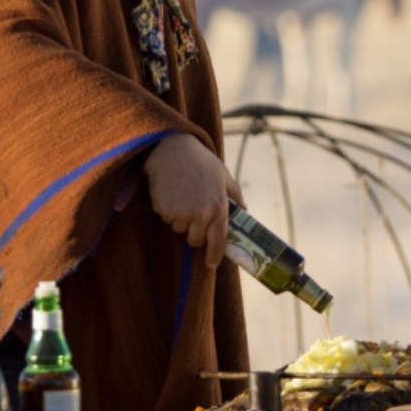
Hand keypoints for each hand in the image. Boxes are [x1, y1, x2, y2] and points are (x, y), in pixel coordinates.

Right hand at [143, 133, 230, 267]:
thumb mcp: (223, 175)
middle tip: (193, 213)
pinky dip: (168, 211)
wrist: (172, 148)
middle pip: (196, 240)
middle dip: (195, 232)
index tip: (211, 263)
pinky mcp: (165, 210)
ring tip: (182, 196)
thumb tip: (245, 212)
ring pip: (180, 230)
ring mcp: (182, 213)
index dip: (215, 254)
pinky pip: (167, 220)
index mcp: (219, 206)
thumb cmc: (200, 161)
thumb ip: (235, 195)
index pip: (219, 240)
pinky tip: (171, 193)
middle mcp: (202, 213)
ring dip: (181, 220)